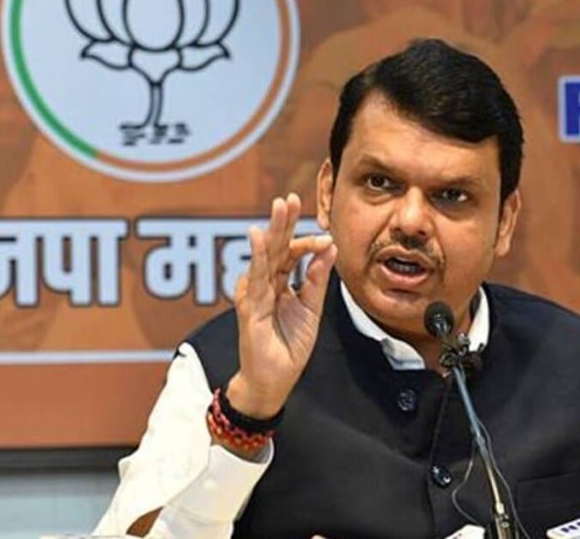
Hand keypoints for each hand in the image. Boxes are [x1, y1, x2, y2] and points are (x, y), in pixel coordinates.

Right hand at [227, 193, 336, 418]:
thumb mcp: (311, 310)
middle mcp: (265, 284)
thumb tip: (329, 248)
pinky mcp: (250, 307)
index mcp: (280, 283)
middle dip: (283, 221)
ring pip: (265, 256)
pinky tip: (260, 238)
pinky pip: (255, 278)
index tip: (325, 236)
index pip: (291, 253)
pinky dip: (258, 257)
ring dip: (273, 230)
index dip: (306, 241)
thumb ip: (317, 280)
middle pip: (276, 247)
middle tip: (289, 198)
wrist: (275, 380)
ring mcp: (255, 293)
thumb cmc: (288, 346)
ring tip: (278, 207)